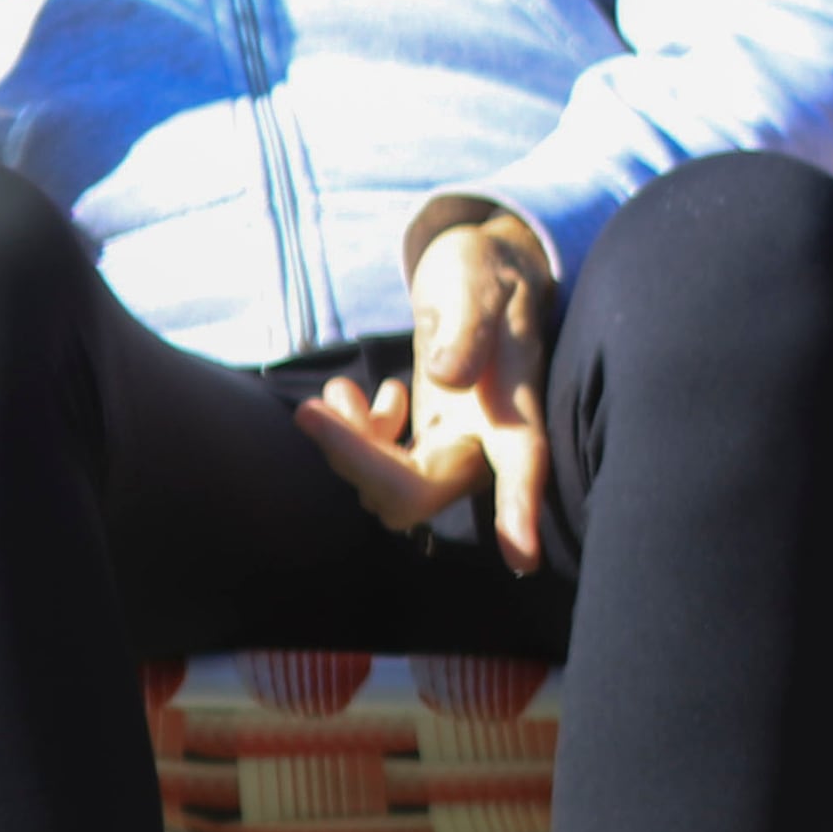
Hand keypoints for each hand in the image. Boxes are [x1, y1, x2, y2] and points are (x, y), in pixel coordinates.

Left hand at [299, 216, 561, 570]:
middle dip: (356, 464)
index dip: (519, 513)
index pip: (523, 465)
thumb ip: (468, 329)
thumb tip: (447, 378)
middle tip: (310, 414)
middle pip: (421, 491)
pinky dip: (351, 440)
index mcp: (514, 407)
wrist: (481, 270)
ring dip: (345, 452)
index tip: (522, 561)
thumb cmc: (485, 271)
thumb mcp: (477, 284)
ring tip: (335, 396)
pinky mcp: (426, 443)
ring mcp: (453, 447)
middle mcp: (486, 443)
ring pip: (390, 489)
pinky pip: (379, 471)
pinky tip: (351, 398)